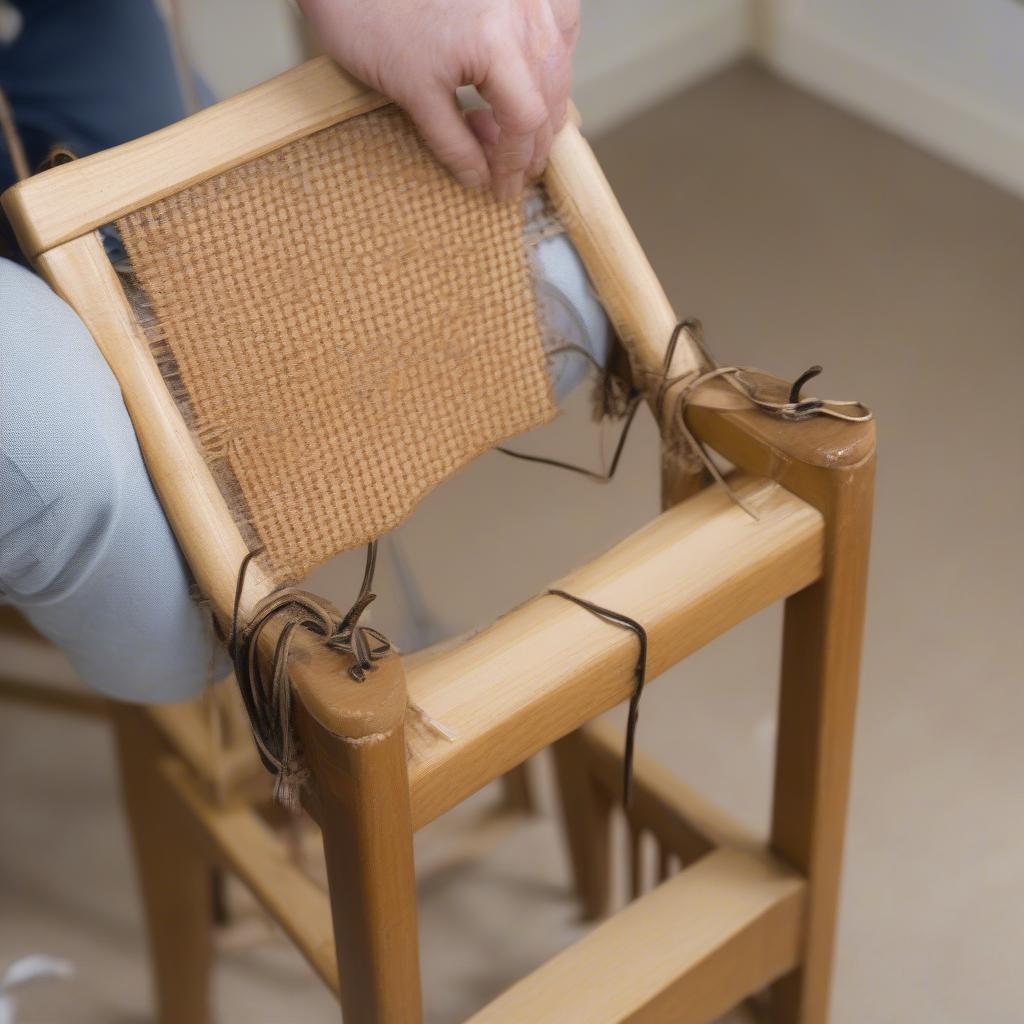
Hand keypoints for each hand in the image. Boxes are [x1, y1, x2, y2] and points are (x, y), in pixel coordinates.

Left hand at [298, 0, 578, 199]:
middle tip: (511, 174)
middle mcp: (520, 10)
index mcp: (495, 39)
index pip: (526, 119)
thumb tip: (481, 178)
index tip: (503, 189)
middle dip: (532, 143)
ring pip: (559, 62)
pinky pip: (557, 25)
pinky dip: (549, 58)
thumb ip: (453, 142)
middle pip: (551, 93)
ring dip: (543, 105)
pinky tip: (529, 79)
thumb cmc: (368, 14)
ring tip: (509, 134)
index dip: (516, 163)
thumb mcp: (411, 93)